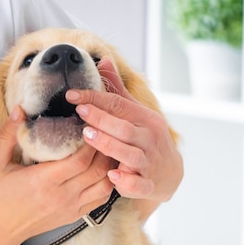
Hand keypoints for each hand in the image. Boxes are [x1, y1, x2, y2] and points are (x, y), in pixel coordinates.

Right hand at [0, 107, 113, 244]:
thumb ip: (8, 134)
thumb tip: (20, 109)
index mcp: (43, 181)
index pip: (80, 160)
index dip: (90, 141)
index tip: (89, 124)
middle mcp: (62, 196)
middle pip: (97, 170)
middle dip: (105, 148)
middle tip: (105, 130)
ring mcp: (71, 208)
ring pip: (105, 185)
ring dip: (110, 165)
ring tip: (107, 146)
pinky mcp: (75, 215)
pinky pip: (101, 199)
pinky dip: (108, 182)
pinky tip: (105, 168)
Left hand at [65, 58, 182, 206]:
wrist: (171, 173)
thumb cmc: (147, 139)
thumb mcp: (136, 114)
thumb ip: (118, 91)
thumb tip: (103, 60)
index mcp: (146, 119)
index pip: (119, 104)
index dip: (95, 98)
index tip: (72, 95)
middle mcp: (150, 139)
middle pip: (124, 127)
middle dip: (101, 119)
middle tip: (79, 111)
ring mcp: (150, 163)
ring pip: (130, 154)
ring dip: (108, 145)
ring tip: (88, 136)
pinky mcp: (149, 185)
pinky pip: (139, 184)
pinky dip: (126, 181)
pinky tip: (112, 176)